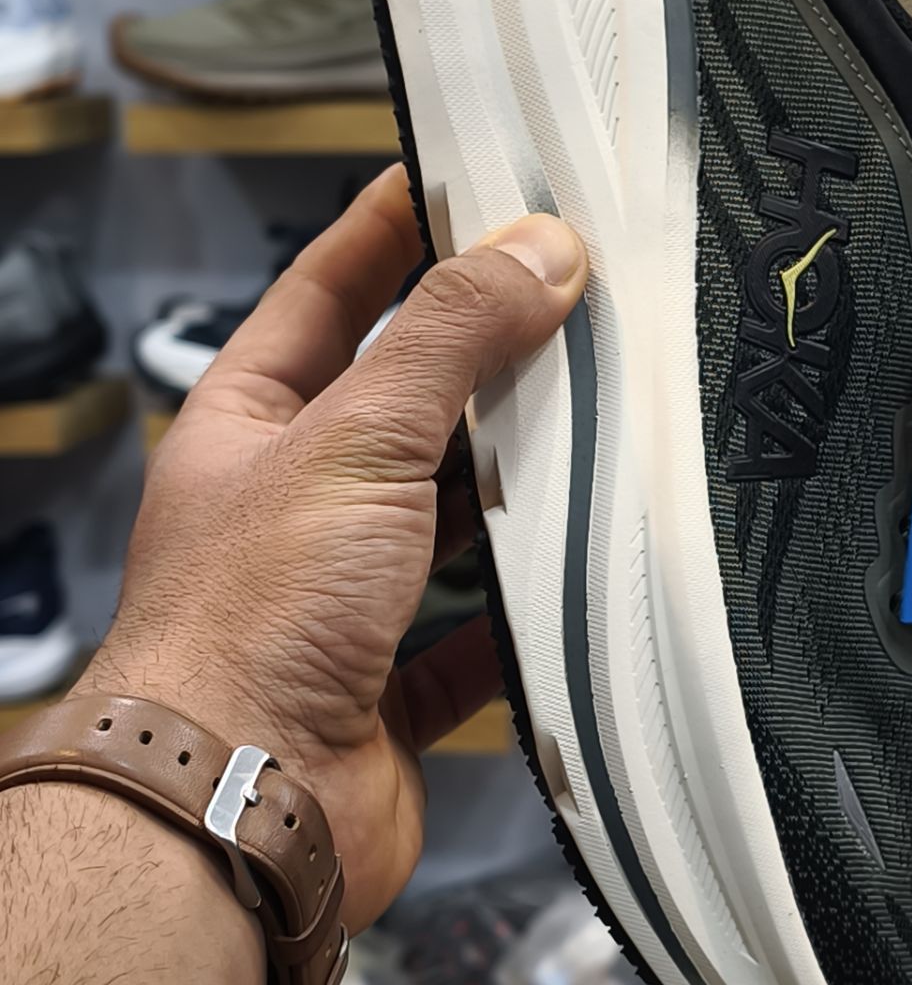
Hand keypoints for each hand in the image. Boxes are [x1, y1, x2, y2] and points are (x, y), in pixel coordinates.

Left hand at [83, 165, 586, 928]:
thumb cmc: (251, 618)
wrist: (235, 805)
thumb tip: (537, 248)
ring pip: (445, 527)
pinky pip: (475, 644)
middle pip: (400, 412)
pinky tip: (581, 583)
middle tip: (575, 302)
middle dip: (481, 366)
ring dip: (515, 491)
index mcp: (249, 431)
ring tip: (603, 428)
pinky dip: (525, 618)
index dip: (386, 235)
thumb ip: (448, 340)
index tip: (458, 179)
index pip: (323, 298)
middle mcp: (291, 512)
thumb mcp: (354, 440)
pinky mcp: (387, 693)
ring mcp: (339, 605)